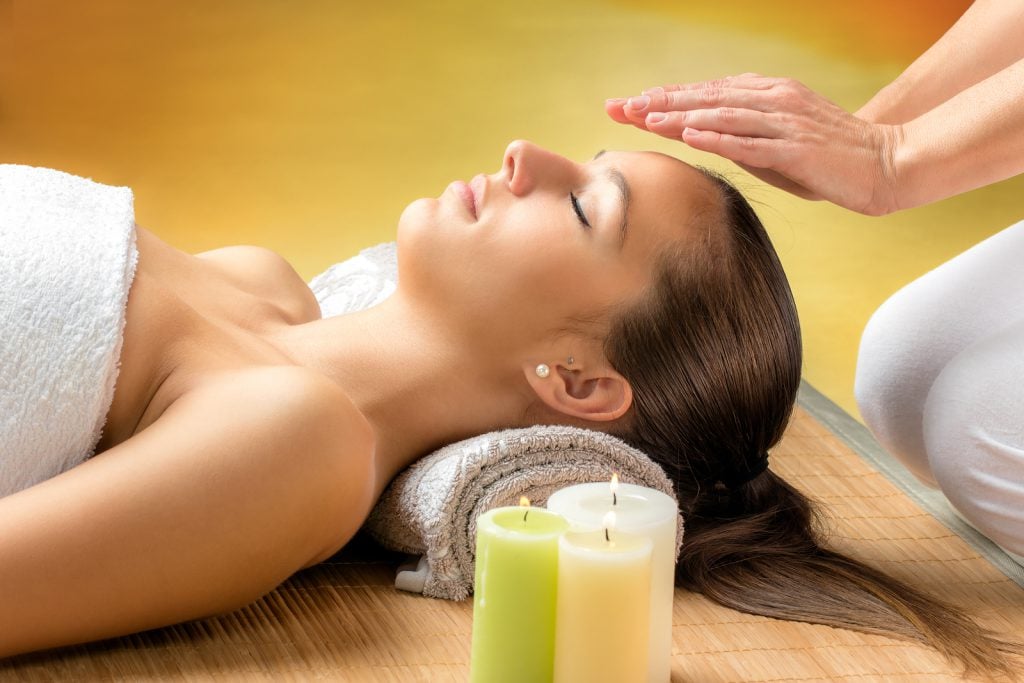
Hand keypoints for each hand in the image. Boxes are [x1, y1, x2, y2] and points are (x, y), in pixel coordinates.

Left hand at [605, 75, 904, 215]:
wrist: (884, 165)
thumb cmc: (827, 159)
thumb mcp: (777, 143)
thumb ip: (740, 137)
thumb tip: (700, 138)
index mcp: (766, 95)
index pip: (706, 93)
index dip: (666, 97)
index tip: (628, 105)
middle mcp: (773, 101)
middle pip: (706, 98)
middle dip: (659, 102)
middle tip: (620, 107)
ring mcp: (784, 122)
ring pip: (722, 114)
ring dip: (680, 115)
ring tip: (644, 117)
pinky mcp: (796, 148)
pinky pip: (750, 142)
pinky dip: (718, 137)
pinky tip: (690, 135)